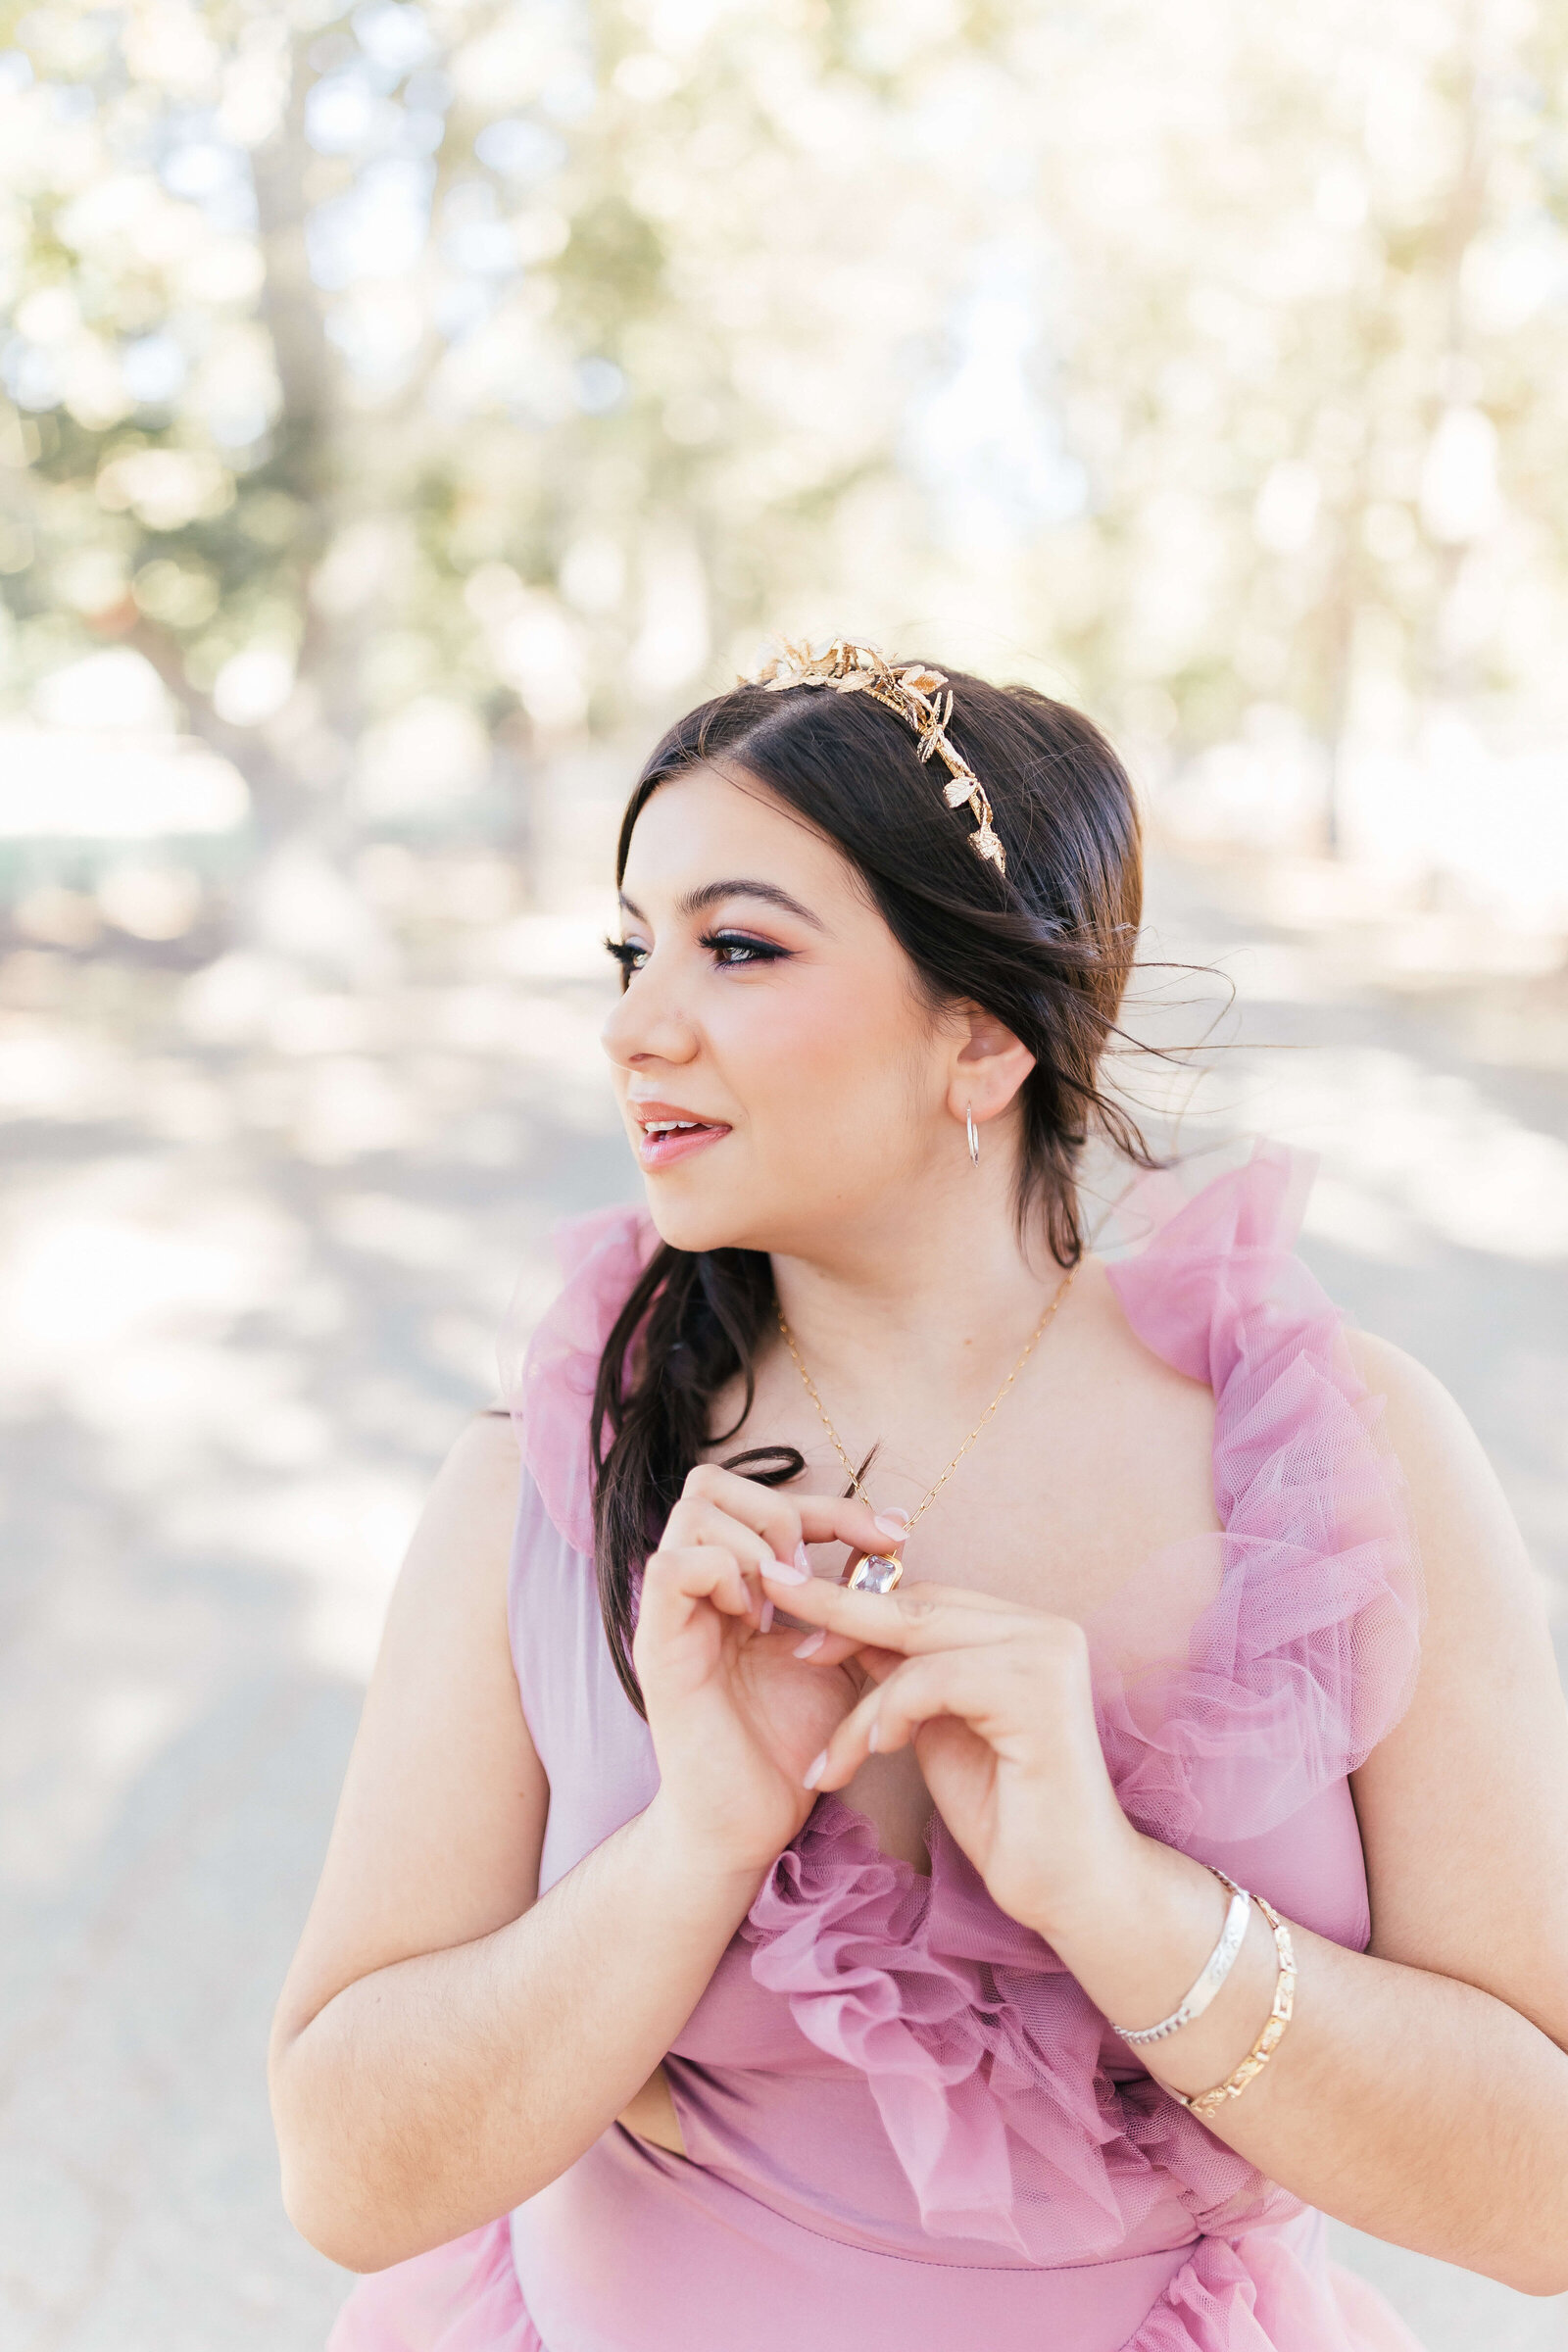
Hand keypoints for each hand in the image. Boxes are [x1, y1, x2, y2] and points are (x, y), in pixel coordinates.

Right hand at [634, 1464, 907, 1883]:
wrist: (747, 1824)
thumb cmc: (788, 1746)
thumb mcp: (839, 1659)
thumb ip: (853, 1604)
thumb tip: (891, 1550)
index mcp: (734, 1584)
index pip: (769, 1499)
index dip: (835, 1506)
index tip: (893, 1536)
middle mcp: (696, 1587)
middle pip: (713, 1481)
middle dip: (781, 1510)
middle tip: (816, 1571)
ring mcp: (673, 1612)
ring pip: (693, 1510)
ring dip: (755, 1544)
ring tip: (786, 1604)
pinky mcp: (657, 1645)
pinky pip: (672, 1567)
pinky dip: (722, 1576)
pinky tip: (756, 1622)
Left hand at [759, 1568, 1142, 1940]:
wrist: (1072, 1889)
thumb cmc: (1006, 1815)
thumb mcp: (937, 1730)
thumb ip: (905, 1676)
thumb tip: (841, 1626)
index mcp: (1026, 1632)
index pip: (925, 1599)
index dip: (854, 1605)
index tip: (787, 1603)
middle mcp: (1044, 1630)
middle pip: (918, 1606)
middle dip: (834, 1607)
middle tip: (768, 1590)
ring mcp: (1047, 1655)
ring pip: (916, 1644)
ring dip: (860, 1705)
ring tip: (831, 1760)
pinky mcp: (1037, 1693)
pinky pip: (933, 1681)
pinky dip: (890, 1713)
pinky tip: (874, 1750)